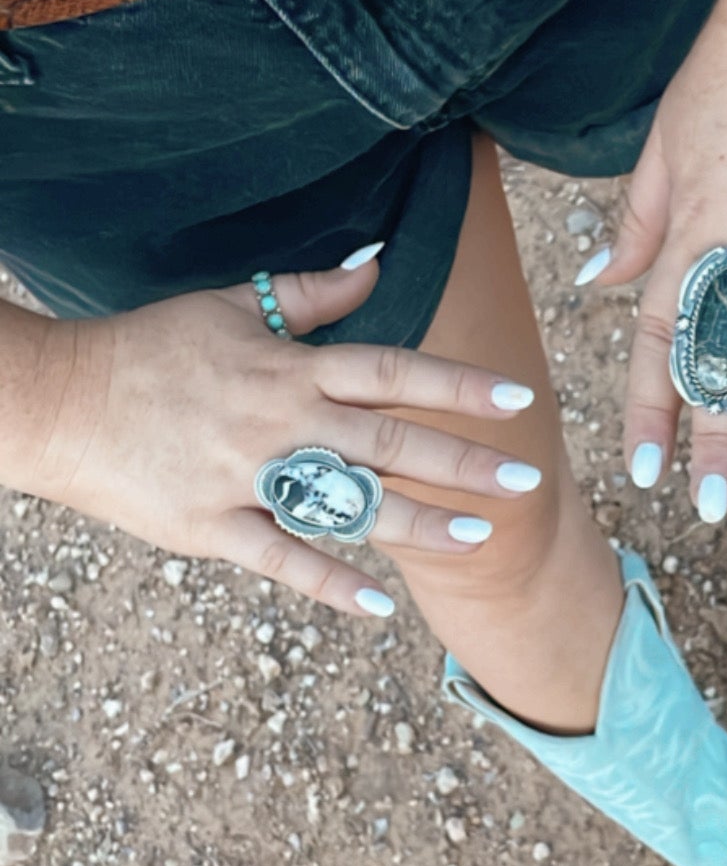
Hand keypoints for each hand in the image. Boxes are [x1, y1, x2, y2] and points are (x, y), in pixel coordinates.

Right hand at [21, 253, 540, 615]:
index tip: (518, 398)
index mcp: (289, 366)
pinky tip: (380, 604)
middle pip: (388, 442)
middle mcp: (278, 419)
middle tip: (527, 481)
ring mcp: (246, 475)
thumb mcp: (230, 306)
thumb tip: (377, 261)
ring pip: (347, 503)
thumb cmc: (148, 349)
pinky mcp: (210, 525)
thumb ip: (310, 295)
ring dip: (417, 523)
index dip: (457, 384)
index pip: (391, 371)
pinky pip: (280, 559)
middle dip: (462, 462)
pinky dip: (330, 583)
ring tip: (479, 539)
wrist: (59, 400)